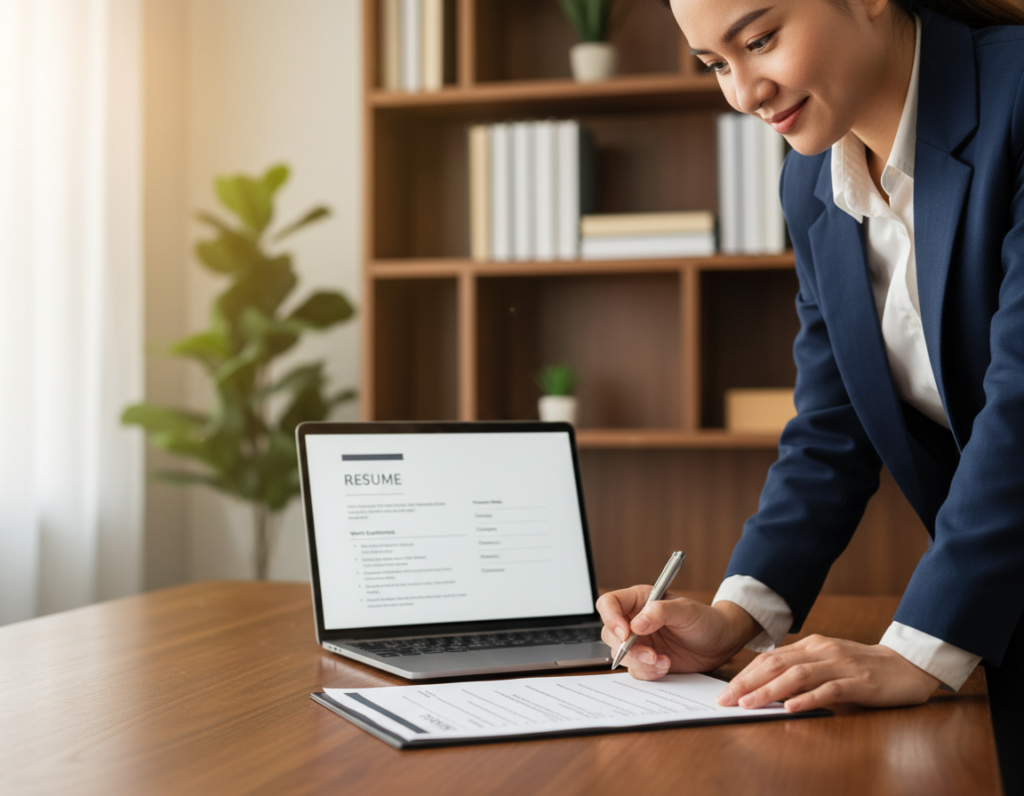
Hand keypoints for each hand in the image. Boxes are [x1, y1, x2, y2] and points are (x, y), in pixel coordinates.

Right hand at [596, 587, 760, 679]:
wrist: (720, 643)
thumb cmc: (704, 619)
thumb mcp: (685, 611)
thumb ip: (660, 612)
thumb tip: (636, 624)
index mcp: (638, 600)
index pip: (609, 604)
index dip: (610, 617)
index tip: (625, 633)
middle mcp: (634, 620)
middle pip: (610, 633)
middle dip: (627, 648)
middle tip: (650, 654)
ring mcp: (639, 642)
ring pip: (620, 655)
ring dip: (640, 662)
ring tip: (664, 661)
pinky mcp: (646, 661)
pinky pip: (635, 670)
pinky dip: (649, 672)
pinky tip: (666, 666)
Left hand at [717, 634, 940, 711]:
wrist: (909, 666)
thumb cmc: (864, 671)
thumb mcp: (829, 667)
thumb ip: (803, 675)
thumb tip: (768, 694)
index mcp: (812, 646)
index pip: (770, 659)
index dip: (745, 675)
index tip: (724, 691)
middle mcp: (822, 651)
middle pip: (777, 665)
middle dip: (747, 683)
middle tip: (725, 699)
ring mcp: (841, 664)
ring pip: (797, 675)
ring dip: (769, 691)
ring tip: (748, 704)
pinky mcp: (860, 682)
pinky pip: (829, 689)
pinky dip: (808, 698)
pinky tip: (791, 708)